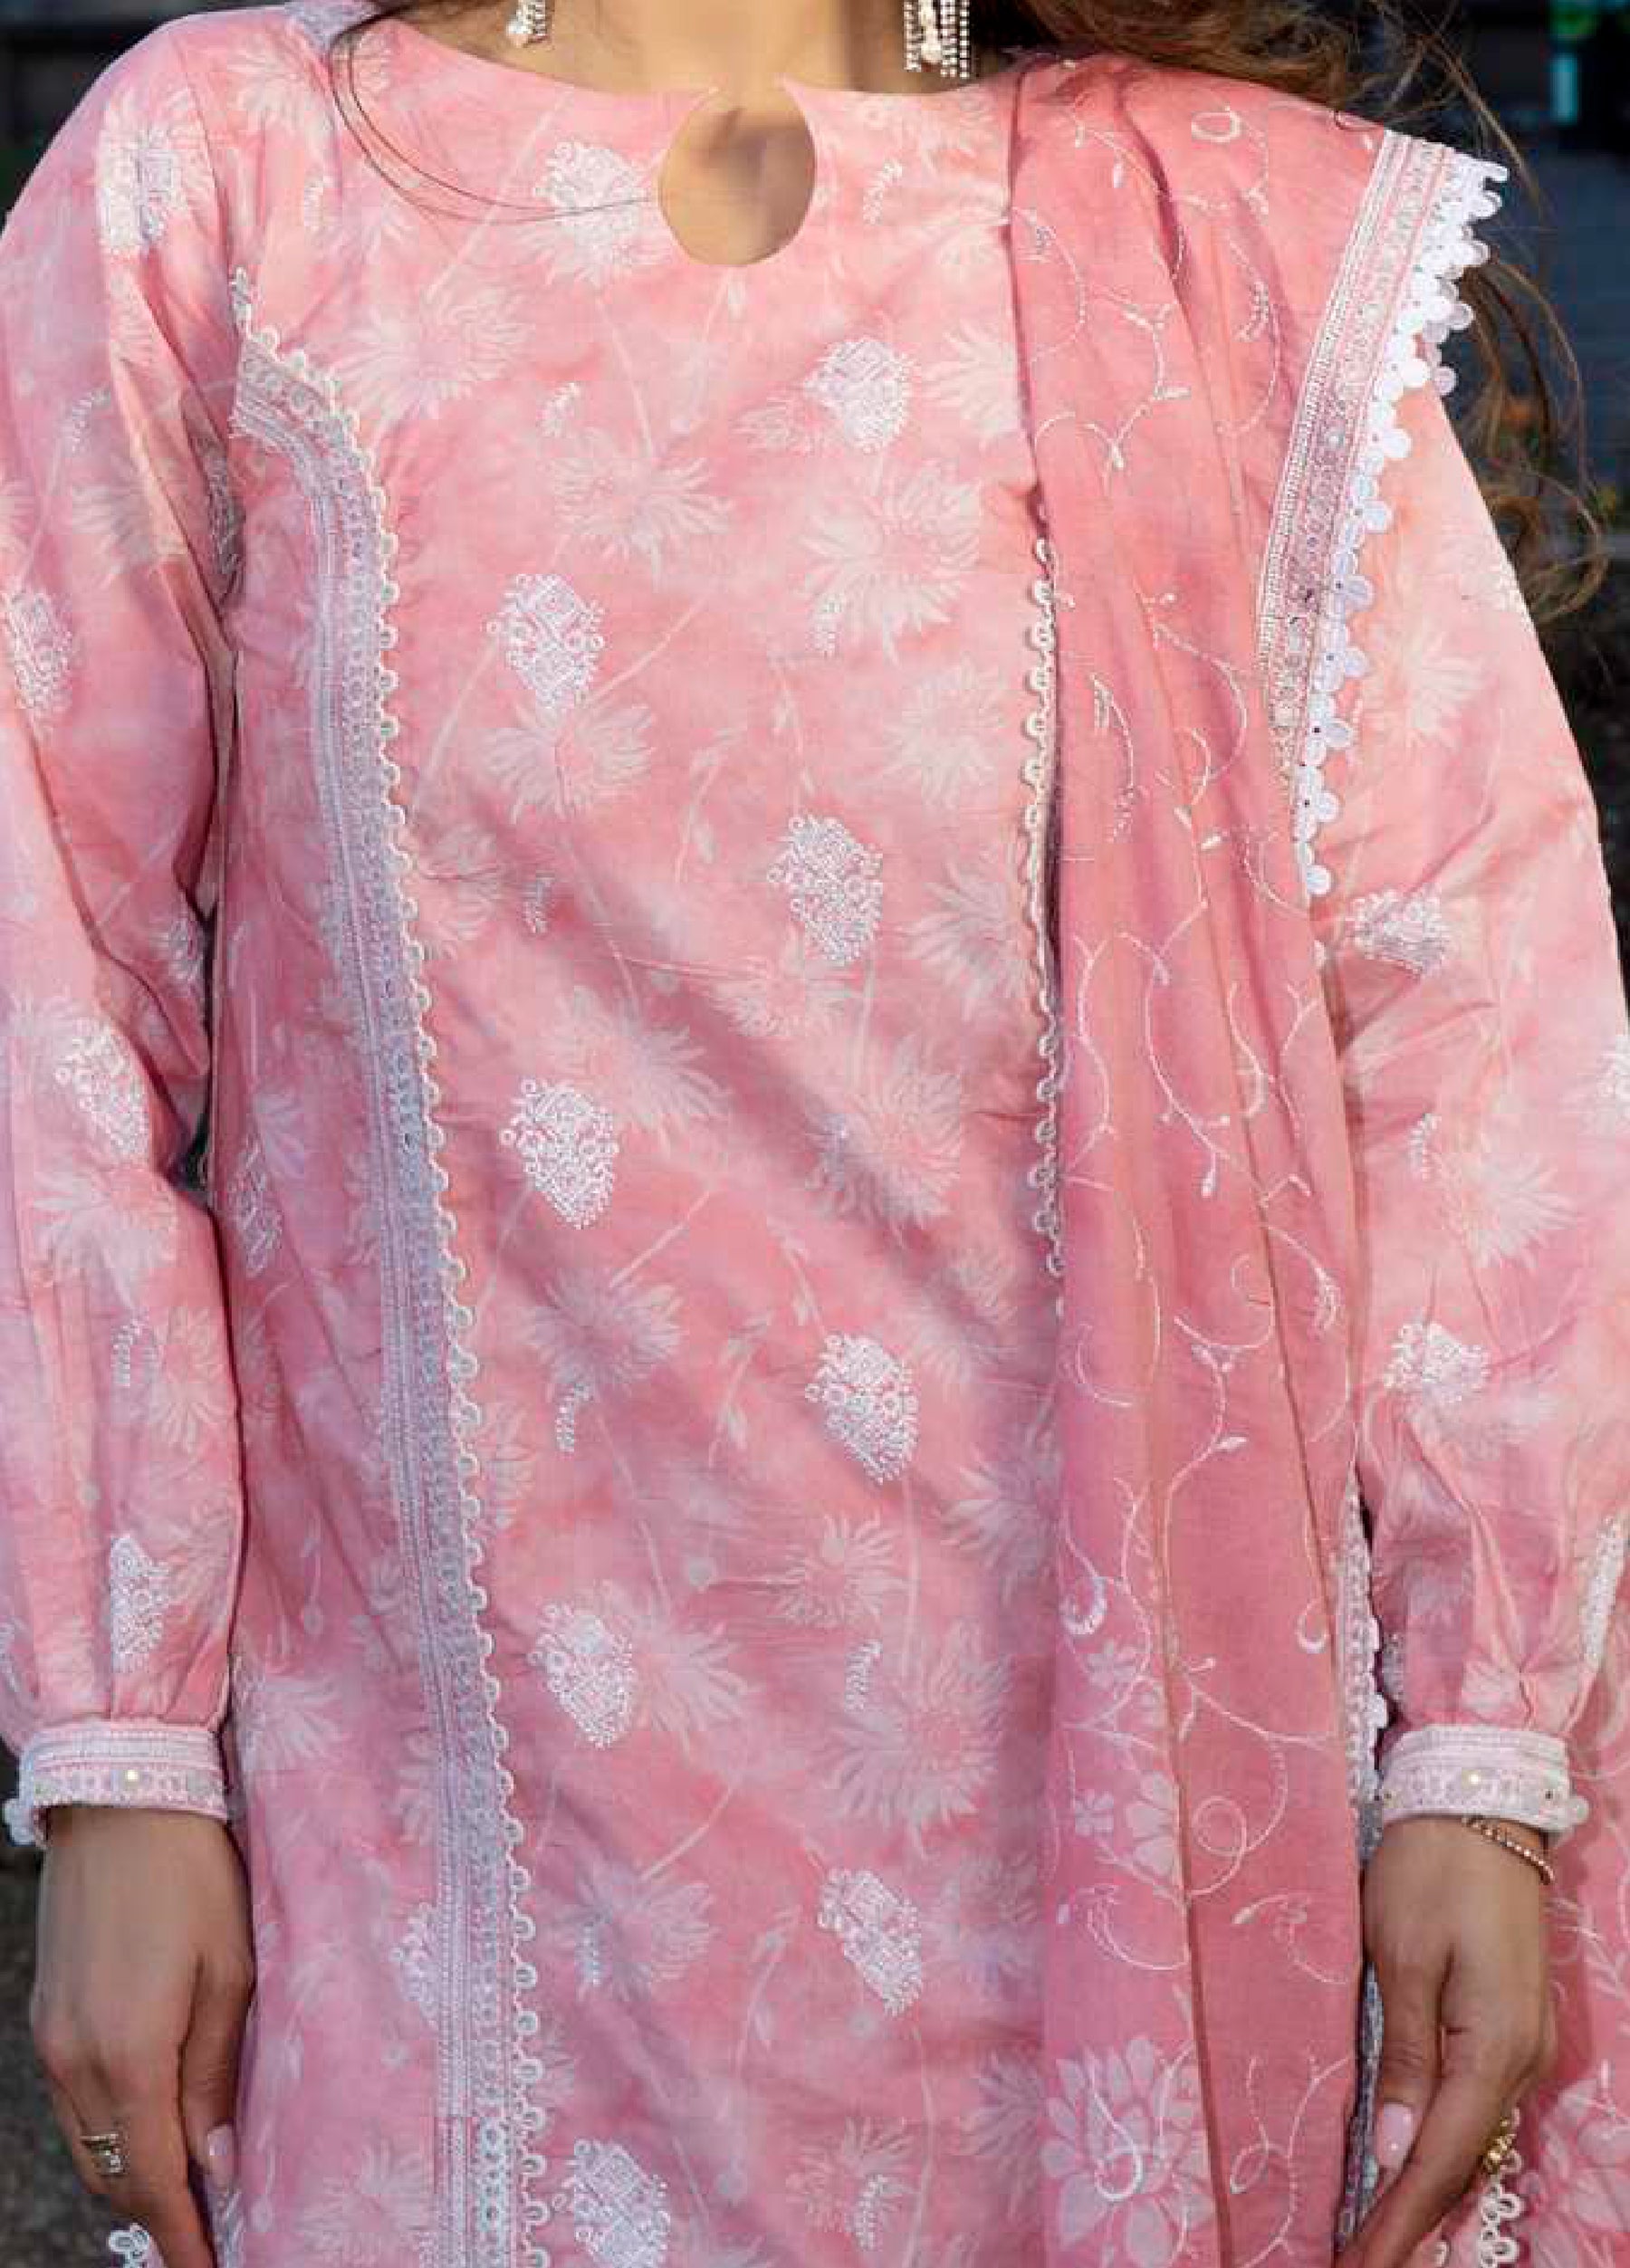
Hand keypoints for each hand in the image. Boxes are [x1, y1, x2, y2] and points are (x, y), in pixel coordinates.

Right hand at [29, 1806, 254, 2267]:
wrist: (121, 1797)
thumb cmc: (194, 1875)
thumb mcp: (231, 1970)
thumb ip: (217, 2073)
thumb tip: (216, 2165)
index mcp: (130, 2054)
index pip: (155, 2180)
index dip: (184, 2236)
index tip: (214, 2266)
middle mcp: (76, 2062)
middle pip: (116, 2175)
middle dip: (160, 2213)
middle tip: (212, 2231)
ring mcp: (52, 2041)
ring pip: (90, 2144)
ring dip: (134, 2172)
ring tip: (188, 2186)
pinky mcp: (46, 2017)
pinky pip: (75, 2102)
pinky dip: (111, 2129)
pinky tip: (151, 2121)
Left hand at [1335, 1814, 1556, 2267]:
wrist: (1478, 1804)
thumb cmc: (1431, 1871)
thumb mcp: (1403, 1958)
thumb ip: (1403, 2059)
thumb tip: (1391, 2151)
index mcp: (1494, 2049)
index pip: (1439, 2161)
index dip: (1398, 2223)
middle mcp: (1522, 2060)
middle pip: (1463, 2163)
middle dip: (1413, 2222)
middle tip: (1359, 2264)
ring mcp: (1524, 2045)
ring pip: (1475, 2139)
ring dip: (1430, 2190)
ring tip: (1380, 2238)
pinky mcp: (1511, 2026)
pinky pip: (1479, 2106)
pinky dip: (1446, 2147)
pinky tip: (1414, 2170)